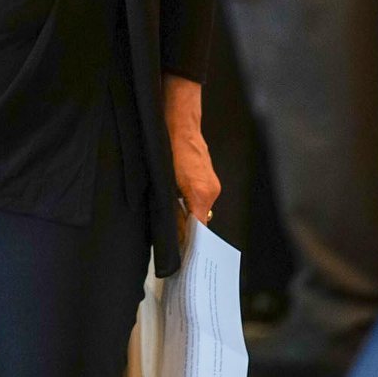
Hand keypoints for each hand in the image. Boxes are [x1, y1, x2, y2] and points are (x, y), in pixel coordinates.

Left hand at [164, 75, 219, 234]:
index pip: (199, 227)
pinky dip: (189, 203)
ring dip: (187, 214)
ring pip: (199, 208)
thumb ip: (173, 206)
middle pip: (200, 220)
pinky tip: (176, 203)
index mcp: (202, 193)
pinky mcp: (208, 177)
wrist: (180, 122)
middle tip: (173, 243)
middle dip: (187, 230)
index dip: (190, 241)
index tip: (183, 255)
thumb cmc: (170, 147)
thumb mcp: (166, 180)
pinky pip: (200, 197)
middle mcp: (211, 190)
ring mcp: (211, 183)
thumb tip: (175, 228)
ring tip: (172, 223)